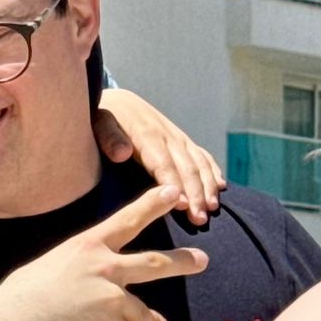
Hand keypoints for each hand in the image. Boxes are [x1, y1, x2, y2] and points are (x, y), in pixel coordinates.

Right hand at [0, 184, 209, 320]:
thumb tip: (105, 276)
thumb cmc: (27, 296)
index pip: (128, 220)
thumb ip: (86, 265)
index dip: (154, 204)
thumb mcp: (57, 264)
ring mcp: (111, 300)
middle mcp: (105, 269)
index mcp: (89, 247)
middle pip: (155, 263)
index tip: (175, 191)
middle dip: (183, 261)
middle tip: (202, 259)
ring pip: (150, 315)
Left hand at [94, 91, 221, 226]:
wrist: (119, 101)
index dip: (174, 184)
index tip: (181, 205)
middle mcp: (168, 136)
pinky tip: (220, 187)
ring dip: (208, 186)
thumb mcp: (100, 123)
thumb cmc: (104, 119)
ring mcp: (179, 138)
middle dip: (195, 194)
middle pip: (187, 167)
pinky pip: (202, 155)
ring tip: (211, 209)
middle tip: (200, 219)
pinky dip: (213, 171)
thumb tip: (122, 153)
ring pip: (199, 162)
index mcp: (147, 136)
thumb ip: (109, 138)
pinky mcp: (183, 140)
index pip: (164, 164)